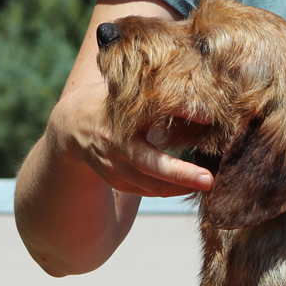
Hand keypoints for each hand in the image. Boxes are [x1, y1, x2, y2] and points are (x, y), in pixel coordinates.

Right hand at [52, 81, 212, 196]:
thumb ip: (166, 100)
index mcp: (118, 117)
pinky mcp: (119, 183)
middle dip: (180, 174)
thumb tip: (208, 115)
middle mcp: (113, 147)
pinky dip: (174, 189)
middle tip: (210, 179)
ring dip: (183, 186)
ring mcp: (114, 169)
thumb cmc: (115, 103)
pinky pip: (151, 191)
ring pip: (153, 185)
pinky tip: (194, 184)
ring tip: (212, 182)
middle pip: (149, 164)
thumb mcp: (133, 94)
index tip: (209, 116)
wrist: (73, 126)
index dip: (180, 112)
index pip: (151, 115)